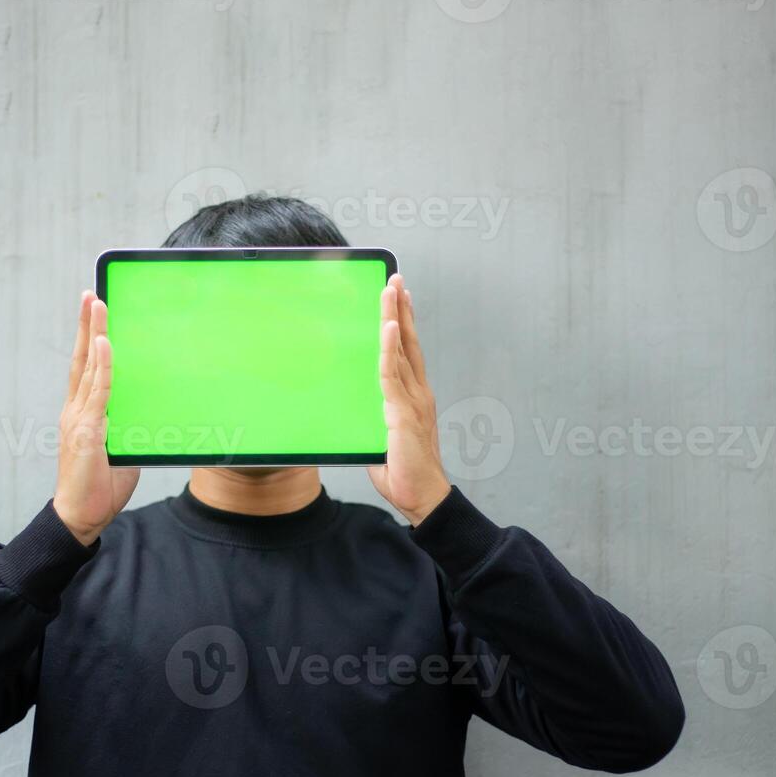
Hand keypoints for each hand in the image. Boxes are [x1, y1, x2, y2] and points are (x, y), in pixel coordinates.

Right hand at [52, 292, 139, 545]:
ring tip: (97, 305)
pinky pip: (97, 391)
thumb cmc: (99, 487)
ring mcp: (78, 418)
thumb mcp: (120, 450)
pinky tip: (105, 344)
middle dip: (86, 325)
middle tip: (90, 294)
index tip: (94, 312)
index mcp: (82, 413)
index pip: (86, 368)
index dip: (89, 339)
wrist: (79, 516)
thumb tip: (147, 416)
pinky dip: (102, 366)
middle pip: (81, 358)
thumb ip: (128, 428)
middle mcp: (75, 410)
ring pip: (87, 367)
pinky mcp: (85, 430)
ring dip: (93, 334)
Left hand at [368, 275, 451, 526]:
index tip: (399, 299)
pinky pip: (393, 372)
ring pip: (402, 349)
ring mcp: (413, 400)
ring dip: (395, 317)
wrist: (423, 496)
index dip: (403, 324)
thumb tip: (352, 414)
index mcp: (414, 398)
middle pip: (409, 342)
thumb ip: (372, 422)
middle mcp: (418, 392)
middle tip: (395, 280)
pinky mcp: (403, 411)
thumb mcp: (382, 440)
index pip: (408, 353)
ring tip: (391, 289)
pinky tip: (387, 326)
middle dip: (401, 309)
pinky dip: (390, 347)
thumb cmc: (404, 474)